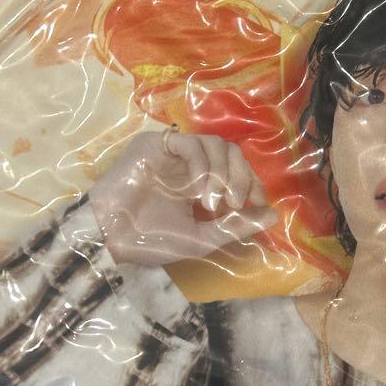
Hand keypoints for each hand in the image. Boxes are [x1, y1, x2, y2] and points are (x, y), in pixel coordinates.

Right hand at [89, 131, 279, 266]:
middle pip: (233, 153)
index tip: (257, 205)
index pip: (237, 170)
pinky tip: (196, 190)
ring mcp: (174, 153)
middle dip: (242, 178)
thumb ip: (236, 227)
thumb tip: (274, 215)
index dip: (253, 183)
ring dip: (222, 174)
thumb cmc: (150, 241)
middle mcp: (190, 165)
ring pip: (216, 145)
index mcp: (201, 185)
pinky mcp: (157, 144)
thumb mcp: (202, 239)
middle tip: (234, 204)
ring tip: (212, 204)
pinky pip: (191, 144)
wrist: (110, 238)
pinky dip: (202, 166)